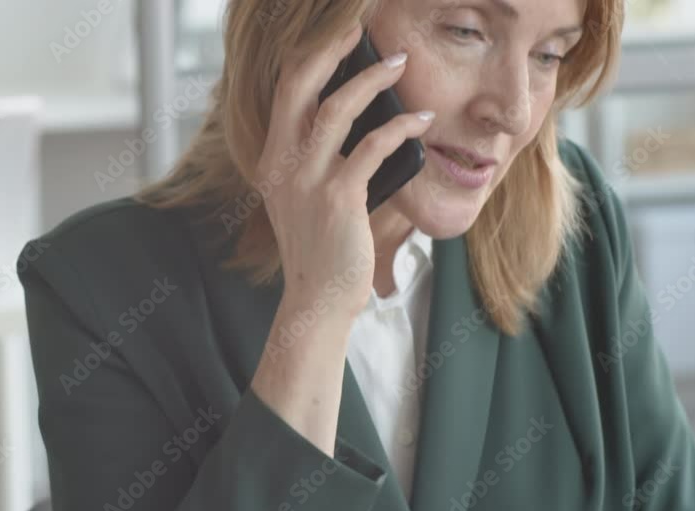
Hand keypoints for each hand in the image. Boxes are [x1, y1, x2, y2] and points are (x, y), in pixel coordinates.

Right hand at [255, 23, 433, 317]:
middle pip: (298, 85)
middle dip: (331, 48)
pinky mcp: (339, 197)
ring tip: (401, 64)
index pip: (284, 91)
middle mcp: (282, 164)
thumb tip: (353, 118)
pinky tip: (422, 122)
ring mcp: (307, 180)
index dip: (310, 56)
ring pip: (336, 107)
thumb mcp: (303, 198)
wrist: (317, 298)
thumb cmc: (320, 249)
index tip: (338, 36)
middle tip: (360, 28)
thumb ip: (313, 160)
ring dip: (372, 79)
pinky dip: (402, 127)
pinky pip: (372, 146)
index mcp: (271, 160)